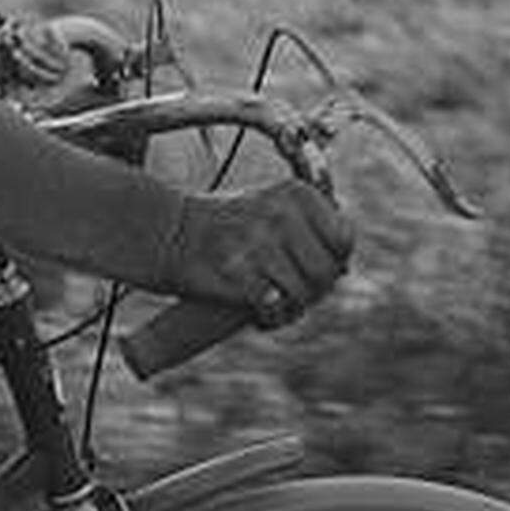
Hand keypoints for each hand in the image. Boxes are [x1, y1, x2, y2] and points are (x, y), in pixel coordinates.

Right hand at [162, 182, 355, 325]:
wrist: (166, 233)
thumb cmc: (223, 226)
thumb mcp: (271, 208)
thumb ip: (309, 229)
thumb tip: (343, 270)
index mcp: (295, 193)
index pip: (344, 239)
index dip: (333, 261)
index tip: (309, 268)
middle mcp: (281, 213)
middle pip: (325, 272)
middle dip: (313, 292)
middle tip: (291, 295)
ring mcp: (259, 243)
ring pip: (301, 294)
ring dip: (290, 310)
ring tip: (273, 307)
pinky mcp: (238, 272)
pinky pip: (274, 307)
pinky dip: (269, 318)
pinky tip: (259, 316)